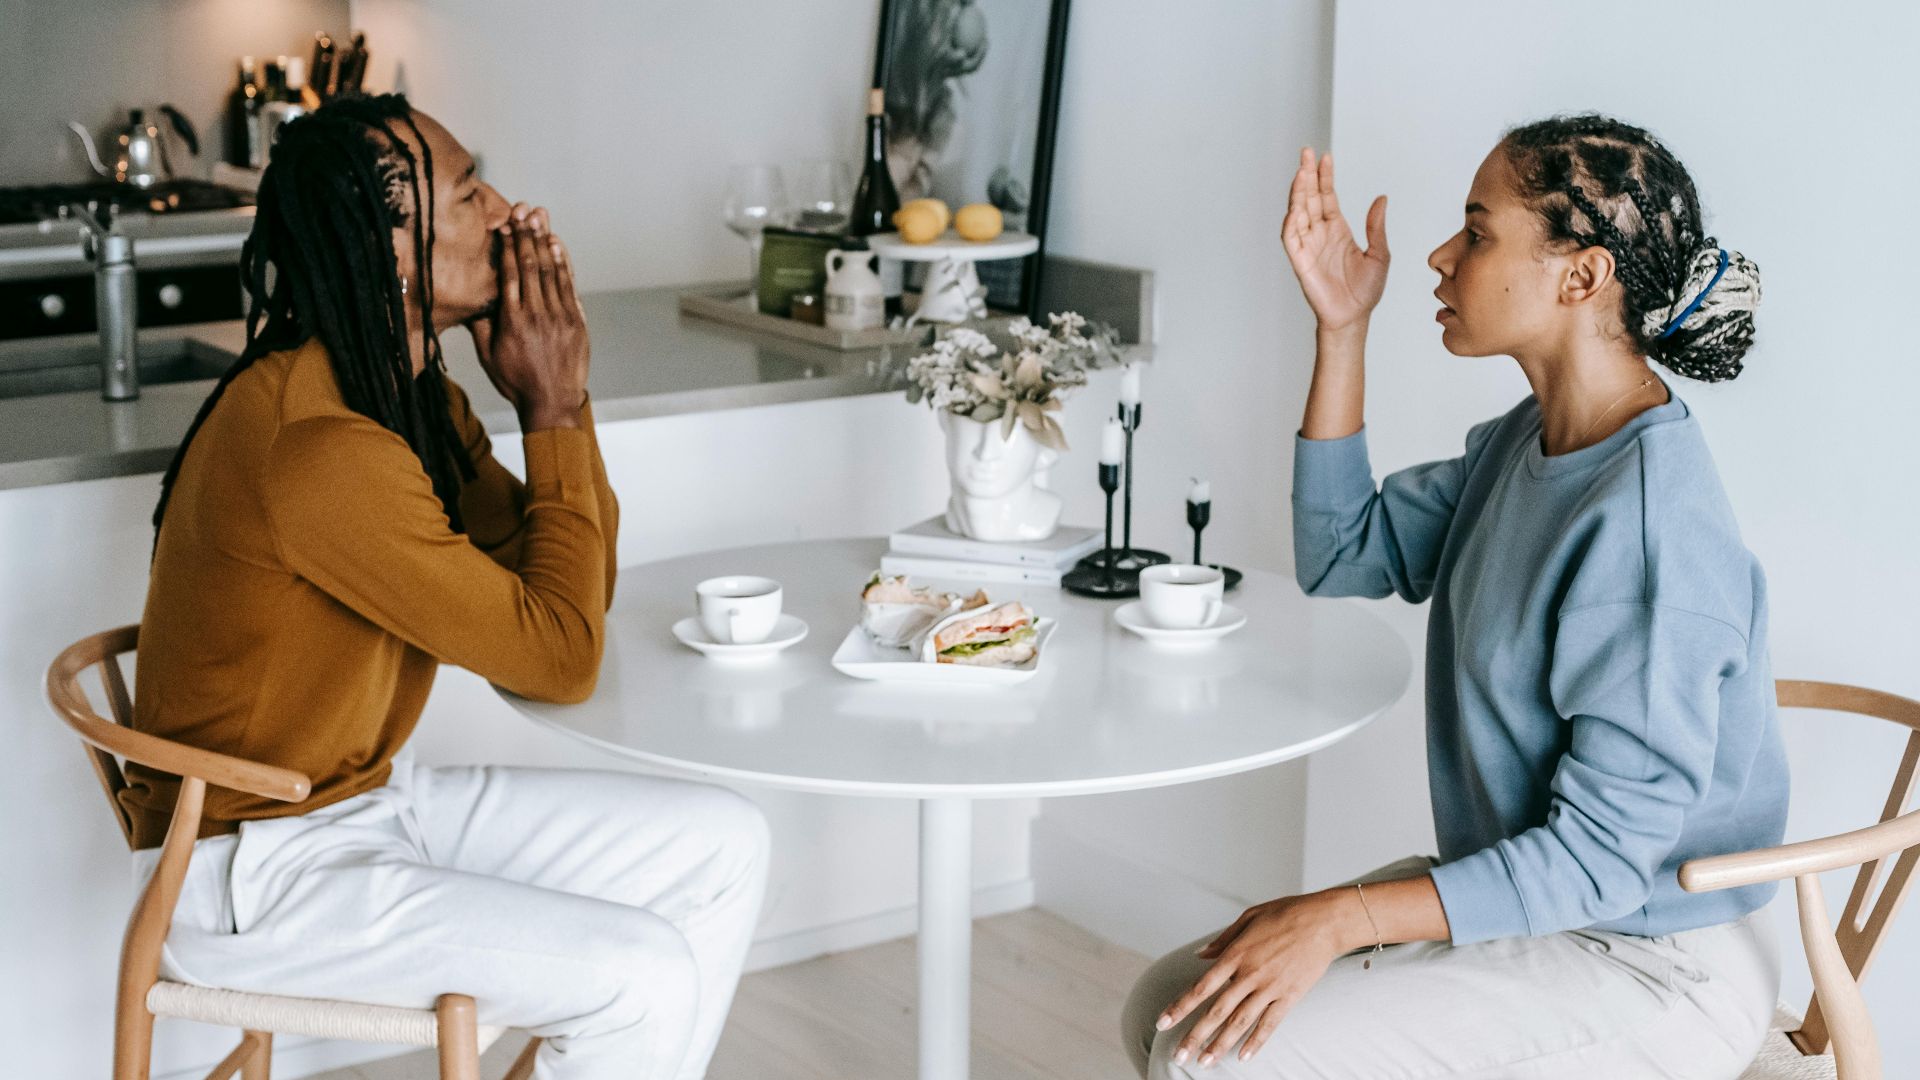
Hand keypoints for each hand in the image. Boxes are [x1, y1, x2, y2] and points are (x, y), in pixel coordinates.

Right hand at [474, 203, 588, 430]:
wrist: (553, 403)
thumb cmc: (516, 381)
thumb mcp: (488, 355)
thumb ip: (480, 324)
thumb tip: (471, 295)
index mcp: (511, 321)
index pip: (510, 273)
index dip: (508, 245)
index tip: (504, 224)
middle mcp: (536, 314)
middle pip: (531, 265)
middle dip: (526, 234)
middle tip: (522, 210)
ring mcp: (559, 316)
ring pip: (551, 271)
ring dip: (545, 241)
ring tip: (539, 218)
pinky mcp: (577, 321)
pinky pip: (569, 286)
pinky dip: (564, 263)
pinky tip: (557, 244)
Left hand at [1157, 890, 1361, 1066]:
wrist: (1325, 921)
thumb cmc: (1286, 913)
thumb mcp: (1249, 918)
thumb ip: (1223, 940)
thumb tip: (1200, 955)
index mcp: (1236, 954)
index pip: (1201, 987)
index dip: (1180, 1007)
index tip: (1163, 1023)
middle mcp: (1250, 974)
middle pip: (1217, 1011)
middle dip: (1195, 1035)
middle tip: (1179, 1055)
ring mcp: (1270, 987)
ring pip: (1240, 1022)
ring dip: (1220, 1044)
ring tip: (1205, 1063)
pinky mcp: (1290, 996)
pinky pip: (1270, 1024)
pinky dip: (1256, 1042)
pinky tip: (1243, 1057)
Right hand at [1282, 147, 1389, 332]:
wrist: (1354, 317)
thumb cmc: (1366, 290)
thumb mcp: (1380, 254)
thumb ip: (1377, 227)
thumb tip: (1382, 198)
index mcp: (1337, 229)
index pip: (1326, 196)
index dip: (1325, 176)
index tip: (1325, 157)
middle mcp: (1320, 233)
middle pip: (1309, 197)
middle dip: (1307, 175)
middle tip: (1306, 152)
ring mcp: (1308, 246)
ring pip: (1298, 212)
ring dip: (1297, 192)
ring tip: (1301, 172)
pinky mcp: (1300, 261)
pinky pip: (1291, 238)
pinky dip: (1291, 222)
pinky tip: (1296, 207)